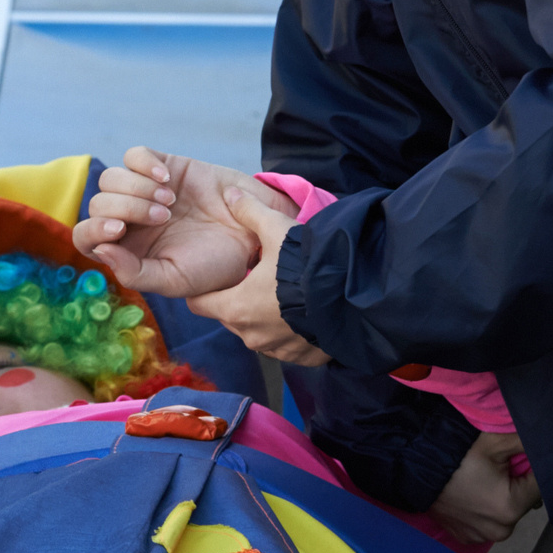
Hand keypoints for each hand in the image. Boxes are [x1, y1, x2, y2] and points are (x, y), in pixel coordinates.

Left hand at [73, 146, 288, 297]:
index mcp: (125, 249)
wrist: (253, 233)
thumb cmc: (214, 264)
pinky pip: (134, 155)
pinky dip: (145, 164)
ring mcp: (142, 190)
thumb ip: (134, 274)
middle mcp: (128, 219)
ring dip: (137, 188)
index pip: (86, 236)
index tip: (119, 231)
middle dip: (126, 208)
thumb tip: (101, 251)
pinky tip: (168, 179)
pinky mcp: (160, 166)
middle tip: (164, 217)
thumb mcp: (175, 280)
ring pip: (110, 178)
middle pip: (98, 203)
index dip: (94, 230)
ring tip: (170, 201)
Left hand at [186, 187, 332, 366]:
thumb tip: (231, 194)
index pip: (200, 304)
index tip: (215, 278)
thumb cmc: (306, 265)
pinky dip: (289, 332)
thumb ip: (250, 212)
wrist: (352, 297)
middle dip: (237, 300)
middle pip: (230, 317)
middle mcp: (251, 336)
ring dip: (264, 318)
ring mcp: (277, 350)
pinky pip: (286, 345)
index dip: (204, 290)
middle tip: (254, 280)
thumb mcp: (276, 230)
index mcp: (235, 308)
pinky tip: (303, 313)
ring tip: (282, 296)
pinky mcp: (302, 359)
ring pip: (258, 333)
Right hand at [428, 431, 541, 545]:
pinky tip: (471, 495)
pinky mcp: (467, 539)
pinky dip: (484, 510)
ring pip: (505, 513)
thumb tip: (548, 441)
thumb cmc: (455, 456)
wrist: (414, 469)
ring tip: (481, 481)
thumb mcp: (494, 441)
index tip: (514, 458)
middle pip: (523, 502)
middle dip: (517, 485)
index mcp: (510, 509)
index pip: (539, 485)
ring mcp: (482, 538)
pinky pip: (487, 523)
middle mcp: (500, 531)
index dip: (530, 468)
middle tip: (496, 468)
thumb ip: (526, 441)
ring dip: (501, 498)